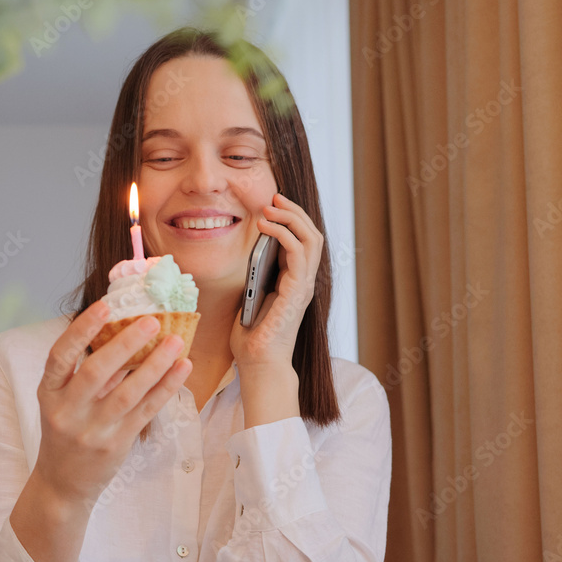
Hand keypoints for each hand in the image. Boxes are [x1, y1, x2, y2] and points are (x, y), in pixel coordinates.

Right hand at [33, 301, 191, 510]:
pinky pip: (146, 410)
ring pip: (127, 392)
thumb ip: (87, 371)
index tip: (104, 306)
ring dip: (155, 364)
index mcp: (49, 393)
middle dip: (126, 343)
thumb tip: (127, 330)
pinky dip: (166, 387)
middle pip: (96, 372)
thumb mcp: (63, 400)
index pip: (60, 356)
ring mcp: (92, 430)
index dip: (81, 329)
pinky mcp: (117, 443)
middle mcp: (67, 411)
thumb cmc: (66, 431)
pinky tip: (182, 368)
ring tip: (175, 341)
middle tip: (152, 320)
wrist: (63, 483)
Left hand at [230, 193, 322, 369]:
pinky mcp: (298, 292)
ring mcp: (304, 286)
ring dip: (291, 217)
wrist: (258, 363)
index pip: (302, 241)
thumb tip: (250, 250)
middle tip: (273, 197)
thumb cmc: (252, 337)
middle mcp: (304, 281)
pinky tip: (266, 227)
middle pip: (311, 234)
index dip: (291, 219)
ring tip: (270, 207)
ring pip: (311, 239)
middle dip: (294, 211)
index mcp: (294, 281)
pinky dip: (284, 234)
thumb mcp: (251, 296)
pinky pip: (299, 254)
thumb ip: (256, 275)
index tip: (271, 204)